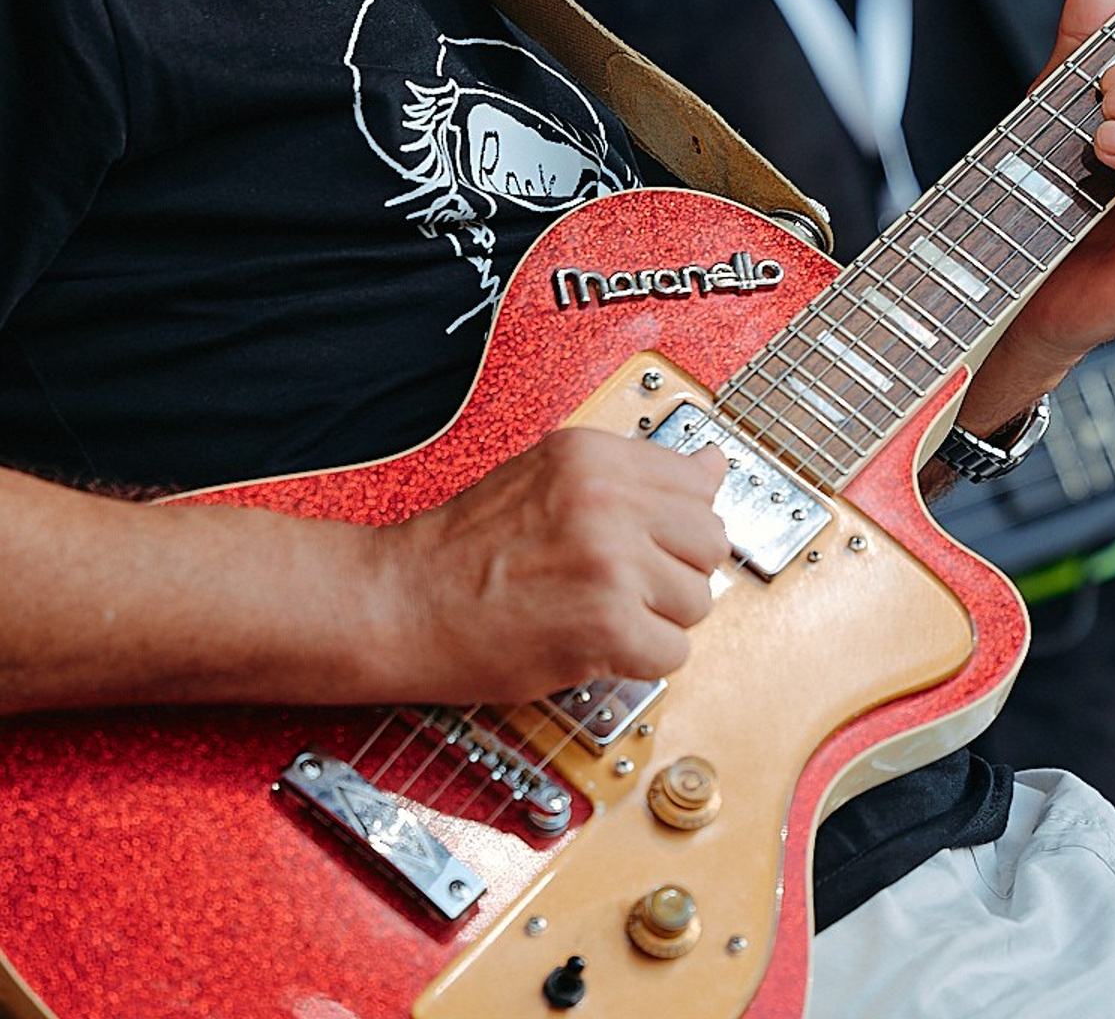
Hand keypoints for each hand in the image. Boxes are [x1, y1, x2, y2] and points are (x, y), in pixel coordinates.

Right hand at [370, 430, 730, 703]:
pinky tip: (598, 646)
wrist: (396, 603)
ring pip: (697, 601)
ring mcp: (611, 562)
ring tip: (602, 614)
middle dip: (675, 572)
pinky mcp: (607, 626)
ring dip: (658, 619)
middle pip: (709, 542)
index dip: (677, 523)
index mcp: (595, 456)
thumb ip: (634, 473)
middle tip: (624, 585)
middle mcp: (609, 500)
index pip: (699, 483)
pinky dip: (640, 662)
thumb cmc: (461, 548)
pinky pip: (673, 653)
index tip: (655, 540)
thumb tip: (714, 465)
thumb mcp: (550, 477)